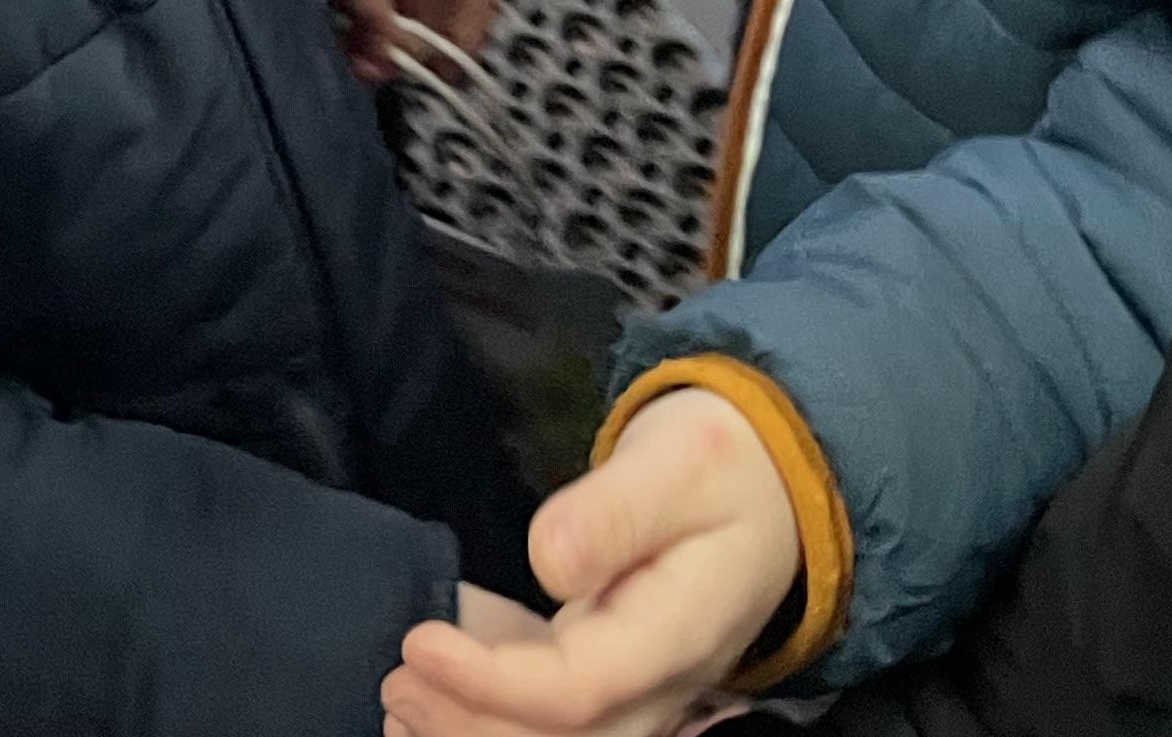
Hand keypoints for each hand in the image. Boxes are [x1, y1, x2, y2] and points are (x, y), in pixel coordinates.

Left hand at [381, 389, 802, 735]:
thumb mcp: (676, 462)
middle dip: (473, 725)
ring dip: (478, 734)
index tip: (421, 641)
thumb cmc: (722, 463)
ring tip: (401, 701)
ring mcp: (648, 692)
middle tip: (396, 678)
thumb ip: (614, 512)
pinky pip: (564, 725)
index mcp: (680, 631)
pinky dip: (498, 721)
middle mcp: (665, 683)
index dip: (494, 681)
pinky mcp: (625, 681)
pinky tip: (436, 702)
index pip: (580, 689)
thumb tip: (545, 561)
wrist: (774, 488)